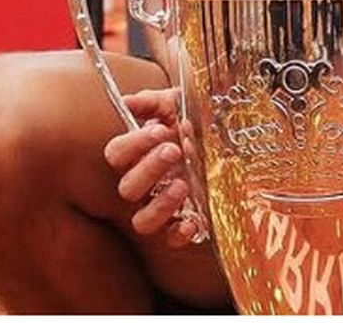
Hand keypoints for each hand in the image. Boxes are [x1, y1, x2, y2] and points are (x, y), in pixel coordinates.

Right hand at [101, 88, 208, 247]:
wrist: (226, 138)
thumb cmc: (193, 121)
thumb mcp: (177, 104)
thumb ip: (153, 102)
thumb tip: (127, 102)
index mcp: (137, 154)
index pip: (116, 154)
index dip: (133, 144)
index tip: (161, 131)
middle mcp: (145, 184)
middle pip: (128, 188)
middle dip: (149, 169)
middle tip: (175, 150)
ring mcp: (162, 206)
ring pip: (142, 222)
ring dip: (160, 206)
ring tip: (183, 185)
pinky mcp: (182, 223)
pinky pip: (171, 239)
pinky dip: (179, 233)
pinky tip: (193, 220)